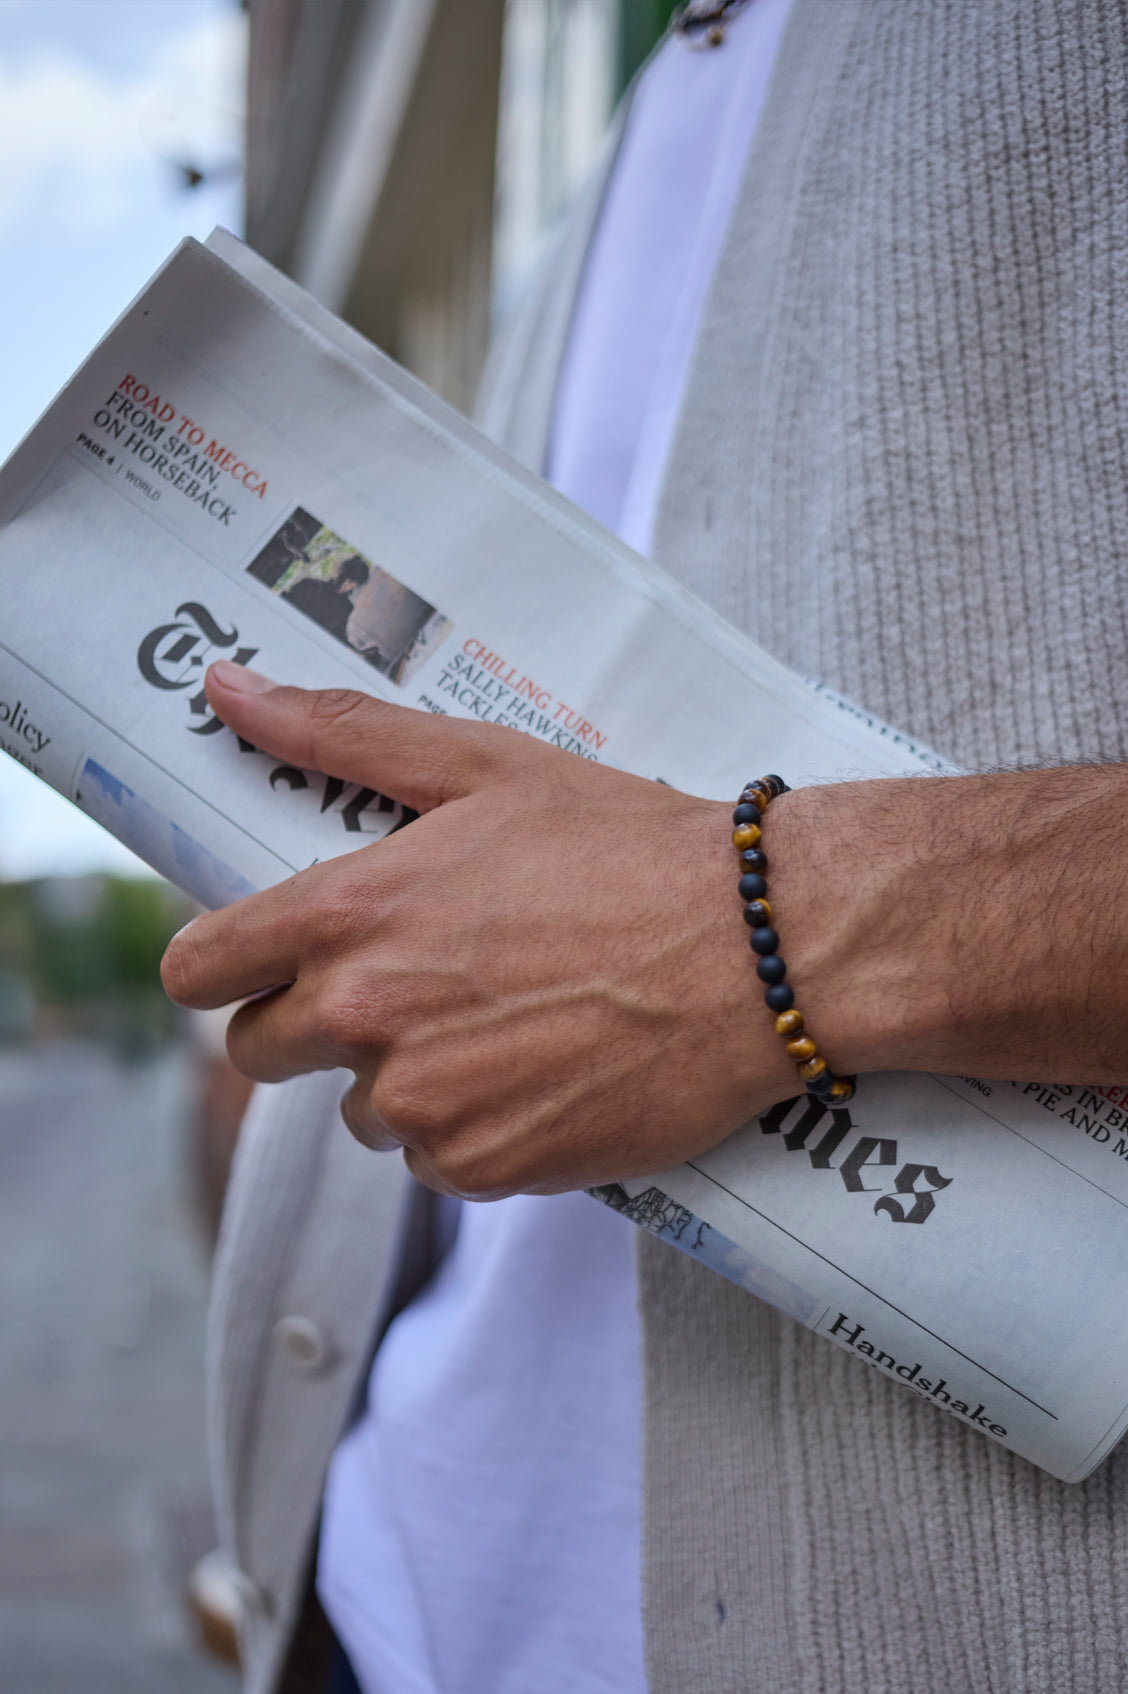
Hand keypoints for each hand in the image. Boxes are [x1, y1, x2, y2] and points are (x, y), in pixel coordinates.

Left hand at [160, 662, 799, 1197]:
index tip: (255, 960)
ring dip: (405, 1076)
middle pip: (260, 1050)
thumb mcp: (484, 765)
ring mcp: (424, 1104)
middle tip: (410, 981)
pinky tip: (541, 1071)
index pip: (200, 969)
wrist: (761, 949)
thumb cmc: (628, 845)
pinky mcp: (486, 1167)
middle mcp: (366, 1017)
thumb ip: (341, 732)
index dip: (222, 964)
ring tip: (501, 1019)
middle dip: (312, 1021)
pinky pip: (437, 1160)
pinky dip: (474, 1126)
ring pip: (359, 1109)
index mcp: (350, 913)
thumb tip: (223, 687)